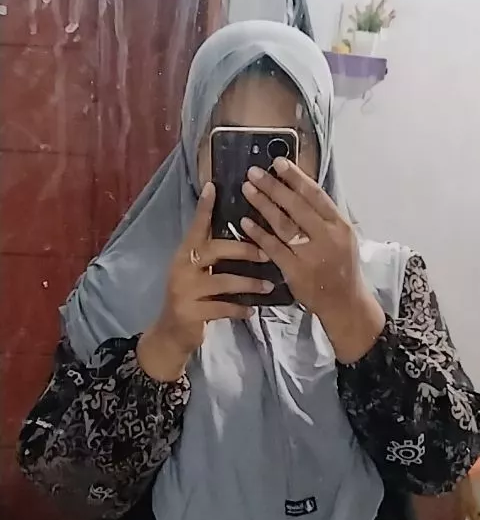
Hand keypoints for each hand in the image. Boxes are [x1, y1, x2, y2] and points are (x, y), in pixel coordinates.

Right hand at [138, 183, 272, 380]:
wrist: (171, 333)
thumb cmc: (192, 297)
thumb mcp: (199, 272)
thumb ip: (214, 255)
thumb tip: (245, 232)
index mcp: (186, 253)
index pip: (196, 226)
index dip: (204, 207)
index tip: (214, 186)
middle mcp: (182, 267)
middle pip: (215, 250)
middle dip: (243, 249)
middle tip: (267, 252)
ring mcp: (184, 290)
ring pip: (223, 282)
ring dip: (249, 284)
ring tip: (268, 285)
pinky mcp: (190, 312)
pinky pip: (222, 308)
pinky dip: (240, 309)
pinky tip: (252, 310)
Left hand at [241, 160, 384, 362]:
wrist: (344, 302)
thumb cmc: (341, 266)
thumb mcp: (343, 237)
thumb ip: (324, 216)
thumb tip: (301, 188)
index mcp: (340, 225)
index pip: (315, 195)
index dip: (296, 177)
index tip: (278, 162)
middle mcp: (327, 237)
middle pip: (297, 206)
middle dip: (274, 186)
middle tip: (254, 172)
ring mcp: (311, 254)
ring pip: (283, 224)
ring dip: (263, 204)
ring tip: (247, 189)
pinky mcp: (295, 271)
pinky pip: (273, 248)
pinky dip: (259, 234)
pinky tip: (245, 222)